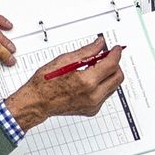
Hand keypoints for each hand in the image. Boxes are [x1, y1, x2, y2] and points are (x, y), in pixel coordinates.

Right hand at [3, 38, 124, 130]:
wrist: (37, 102)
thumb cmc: (45, 83)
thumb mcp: (65, 60)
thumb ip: (87, 51)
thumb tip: (99, 44)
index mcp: (86, 81)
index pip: (111, 65)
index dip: (116, 54)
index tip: (116, 49)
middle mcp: (93, 95)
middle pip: (118, 77)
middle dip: (115, 65)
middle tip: (107, 57)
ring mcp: (94, 105)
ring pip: (113, 86)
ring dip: (108, 75)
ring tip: (94, 68)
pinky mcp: (92, 110)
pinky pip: (105, 95)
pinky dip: (102, 85)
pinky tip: (89, 81)